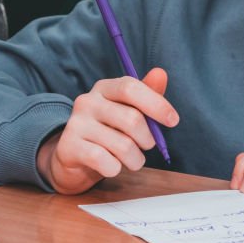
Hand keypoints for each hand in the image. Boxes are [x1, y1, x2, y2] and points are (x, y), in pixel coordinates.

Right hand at [37, 68, 178, 194]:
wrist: (72, 157)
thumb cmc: (108, 132)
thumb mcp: (128, 112)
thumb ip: (147, 95)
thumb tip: (161, 73)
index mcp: (104, 88)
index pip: (130, 87)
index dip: (156, 104)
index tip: (173, 120)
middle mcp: (87, 101)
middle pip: (132, 119)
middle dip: (147, 139)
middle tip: (146, 146)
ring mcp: (76, 124)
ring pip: (123, 146)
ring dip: (135, 159)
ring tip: (132, 160)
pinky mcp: (70, 147)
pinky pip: (105, 161)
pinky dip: (115, 168)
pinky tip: (111, 166)